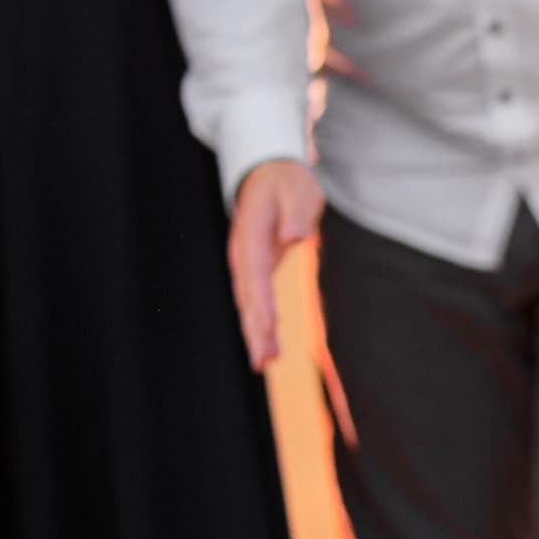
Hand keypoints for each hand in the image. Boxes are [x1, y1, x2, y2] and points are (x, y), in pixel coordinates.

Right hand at [228, 158, 322, 369]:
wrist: (267, 175)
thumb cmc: (285, 182)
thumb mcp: (296, 188)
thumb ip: (295, 211)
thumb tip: (295, 235)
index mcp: (252, 233)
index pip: (255, 272)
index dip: (261, 300)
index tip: (267, 325)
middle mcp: (243, 253)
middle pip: (247, 296)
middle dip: (254, 329)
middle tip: (263, 360)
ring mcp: (246, 264)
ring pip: (248, 304)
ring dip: (255, 334)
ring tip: (265, 363)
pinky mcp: (254, 272)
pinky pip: (255, 302)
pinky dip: (259, 326)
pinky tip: (270, 350)